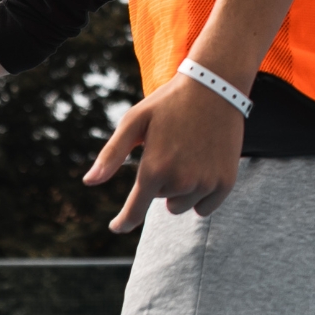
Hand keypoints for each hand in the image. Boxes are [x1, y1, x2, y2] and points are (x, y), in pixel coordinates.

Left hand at [83, 74, 243, 229]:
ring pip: (182, 205)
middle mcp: (180, 182)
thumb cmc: (168, 103)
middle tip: (168, 149)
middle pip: (161, 200)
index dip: (124, 221)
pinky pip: (205, 208)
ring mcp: (205, 184)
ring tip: (186, 156)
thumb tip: (89, 181)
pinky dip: (200, 194)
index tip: (116, 226)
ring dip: (180, 189)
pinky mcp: (225, 183)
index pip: (135, 210)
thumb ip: (111, 155)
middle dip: (160, 181)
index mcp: (154, 169)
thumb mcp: (134, 121)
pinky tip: (202, 168)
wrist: (214, 88)